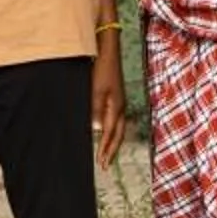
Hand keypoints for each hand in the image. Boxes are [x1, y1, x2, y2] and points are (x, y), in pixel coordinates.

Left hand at [92, 37, 127, 168]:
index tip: (101, 162)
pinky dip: (112, 131)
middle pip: (118, 135)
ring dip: (112, 142)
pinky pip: (115, 120)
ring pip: (118, 128)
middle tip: (105, 164)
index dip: (106, 149)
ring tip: (106, 154)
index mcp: (116, 107)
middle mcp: (120, 107)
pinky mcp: (116, 98)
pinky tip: (105, 133)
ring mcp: (119, 103)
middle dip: (111, 150)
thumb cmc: (101, 70)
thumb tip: (98, 130)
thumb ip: (97, 110)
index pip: (111, 134)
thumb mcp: (96, 90)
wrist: (108, 52)